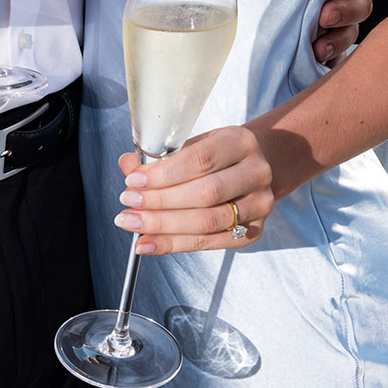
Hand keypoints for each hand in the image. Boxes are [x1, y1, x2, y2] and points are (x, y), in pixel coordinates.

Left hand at [115, 128, 277, 254]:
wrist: (259, 168)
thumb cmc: (222, 155)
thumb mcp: (197, 143)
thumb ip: (164, 155)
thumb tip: (128, 165)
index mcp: (240, 142)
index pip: (201, 159)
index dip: (164, 174)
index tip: (133, 180)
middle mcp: (256, 173)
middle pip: (205, 193)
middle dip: (160, 202)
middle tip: (128, 204)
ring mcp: (259, 205)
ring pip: (207, 221)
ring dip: (164, 226)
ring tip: (134, 224)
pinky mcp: (253, 231)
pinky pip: (210, 243)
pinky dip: (175, 244)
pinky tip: (150, 242)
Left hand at [311, 0, 378, 66]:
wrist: (243, 24)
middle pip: (363, 1)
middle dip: (347, 9)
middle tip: (325, 16)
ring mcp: (340, 26)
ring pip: (353, 31)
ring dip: (338, 38)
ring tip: (318, 47)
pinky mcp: (331, 51)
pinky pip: (341, 58)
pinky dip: (332, 60)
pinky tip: (316, 61)